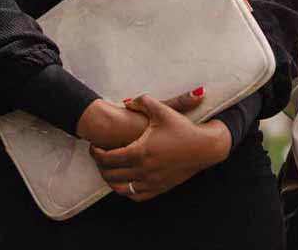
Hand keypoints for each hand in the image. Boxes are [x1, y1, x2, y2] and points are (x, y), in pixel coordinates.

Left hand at [89, 91, 228, 200]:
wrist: (204, 147)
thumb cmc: (183, 127)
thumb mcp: (162, 109)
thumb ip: (141, 102)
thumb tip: (125, 102)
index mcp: (141, 151)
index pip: (108, 158)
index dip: (96, 153)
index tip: (93, 146)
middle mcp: (144, 170)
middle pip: (111, 174)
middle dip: (99, 166)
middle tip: (97, 156)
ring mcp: (152, 182)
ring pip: (121, 188)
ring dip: (110, 180)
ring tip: (107, 169)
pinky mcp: (160, 188)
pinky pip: (136, 195)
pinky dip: (125, 190)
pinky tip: (124, 180)